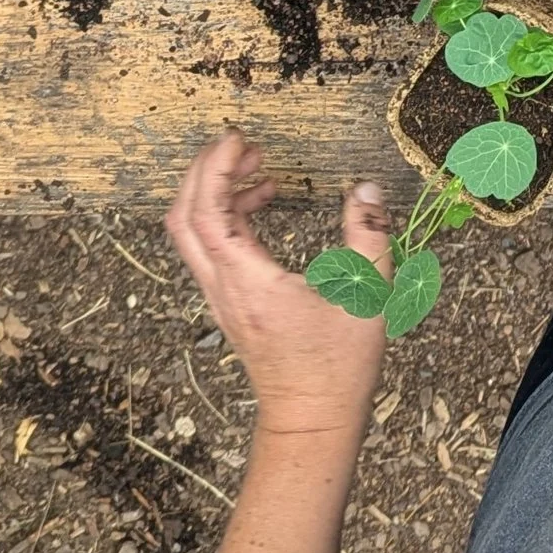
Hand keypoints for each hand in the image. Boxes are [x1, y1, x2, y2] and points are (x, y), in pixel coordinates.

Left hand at [165, 133, 392, 434]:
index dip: (214, 167)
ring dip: (213, 192)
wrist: (311, 415)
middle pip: (184, 217)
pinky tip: (262, 203)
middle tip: (240, 142)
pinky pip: (210, 246)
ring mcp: (222, 296)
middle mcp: (223, 287)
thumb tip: (365, 188)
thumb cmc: (338, 365)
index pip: (208, 211)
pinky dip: (226, 215)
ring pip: (192, 232)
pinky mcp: (230, 302)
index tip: (238, 137)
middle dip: (203, 171)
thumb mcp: (367, 295)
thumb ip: (368, 237)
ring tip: (259, 167)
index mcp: (248, 281)